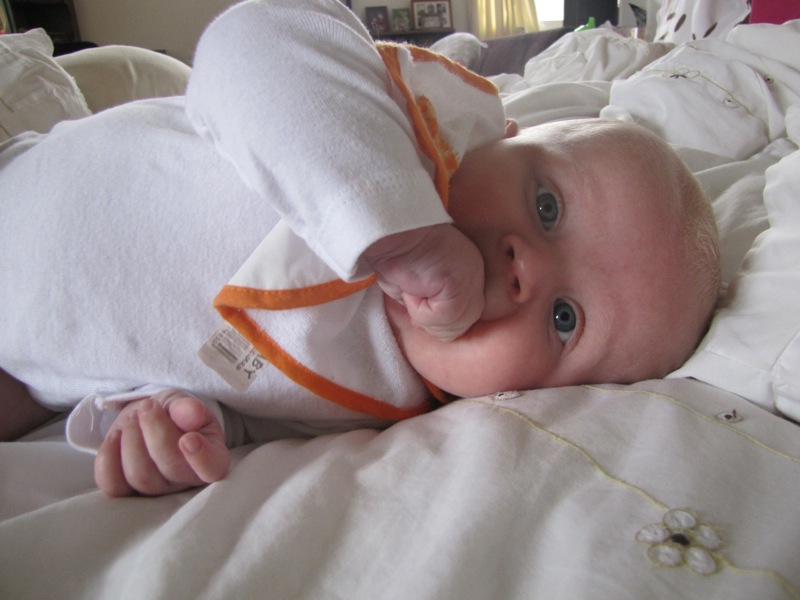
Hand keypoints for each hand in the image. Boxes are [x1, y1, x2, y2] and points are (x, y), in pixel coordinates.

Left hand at [95, 390, 229, 496]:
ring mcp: (157, 491)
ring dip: (131, 441)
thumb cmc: (175, 414)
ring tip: (133, 419)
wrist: (150, 420)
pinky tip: (115, 436)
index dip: (201, 458)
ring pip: (141, 477)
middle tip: (148, 406)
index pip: (212, 469)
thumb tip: (193, 413)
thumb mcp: (185, 405)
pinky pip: (113, 486)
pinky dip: (108, 458)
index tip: (188, 438)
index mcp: (212, 459)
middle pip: (171, 468)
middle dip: (155, 432)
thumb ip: (188, 408)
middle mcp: (187, 481)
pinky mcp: (128, 492)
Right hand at [365, 224, 484, 340]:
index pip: (465, 316)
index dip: (439, 321)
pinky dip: (419, 310)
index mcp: (468, 272)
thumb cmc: (396, 254)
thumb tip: (428, 324)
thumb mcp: (418, 284)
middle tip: (412, 299)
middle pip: (462, 326)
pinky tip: (412, 287)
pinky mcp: (458, 285)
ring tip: (412, 289)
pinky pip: (441, 317)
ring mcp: (470, 280)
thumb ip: (432, 302)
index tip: (416, 306)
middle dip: (432, 323)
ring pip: (452, 327)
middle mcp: (475, 276)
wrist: (389, 231)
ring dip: (423, 315)